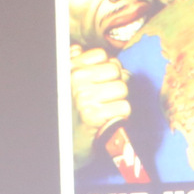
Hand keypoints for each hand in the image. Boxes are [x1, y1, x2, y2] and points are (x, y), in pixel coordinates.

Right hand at [70, 45, 130, 167]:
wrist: (69, 140)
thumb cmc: (74, 109)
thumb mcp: (71, 80)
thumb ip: (79, 62)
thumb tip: (91, 52)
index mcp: (71, 67)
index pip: (104, 56)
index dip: (110, 69)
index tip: (103, 81)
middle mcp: (76, 79)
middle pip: (116, 70)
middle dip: (116, 84)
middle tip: (107, 98)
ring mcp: (84, 97)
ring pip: (122, 88)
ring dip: (120, 100)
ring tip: (107, 108)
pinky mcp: (94, 115)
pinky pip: (124, 107)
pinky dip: (122, 116)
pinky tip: (110, 119)